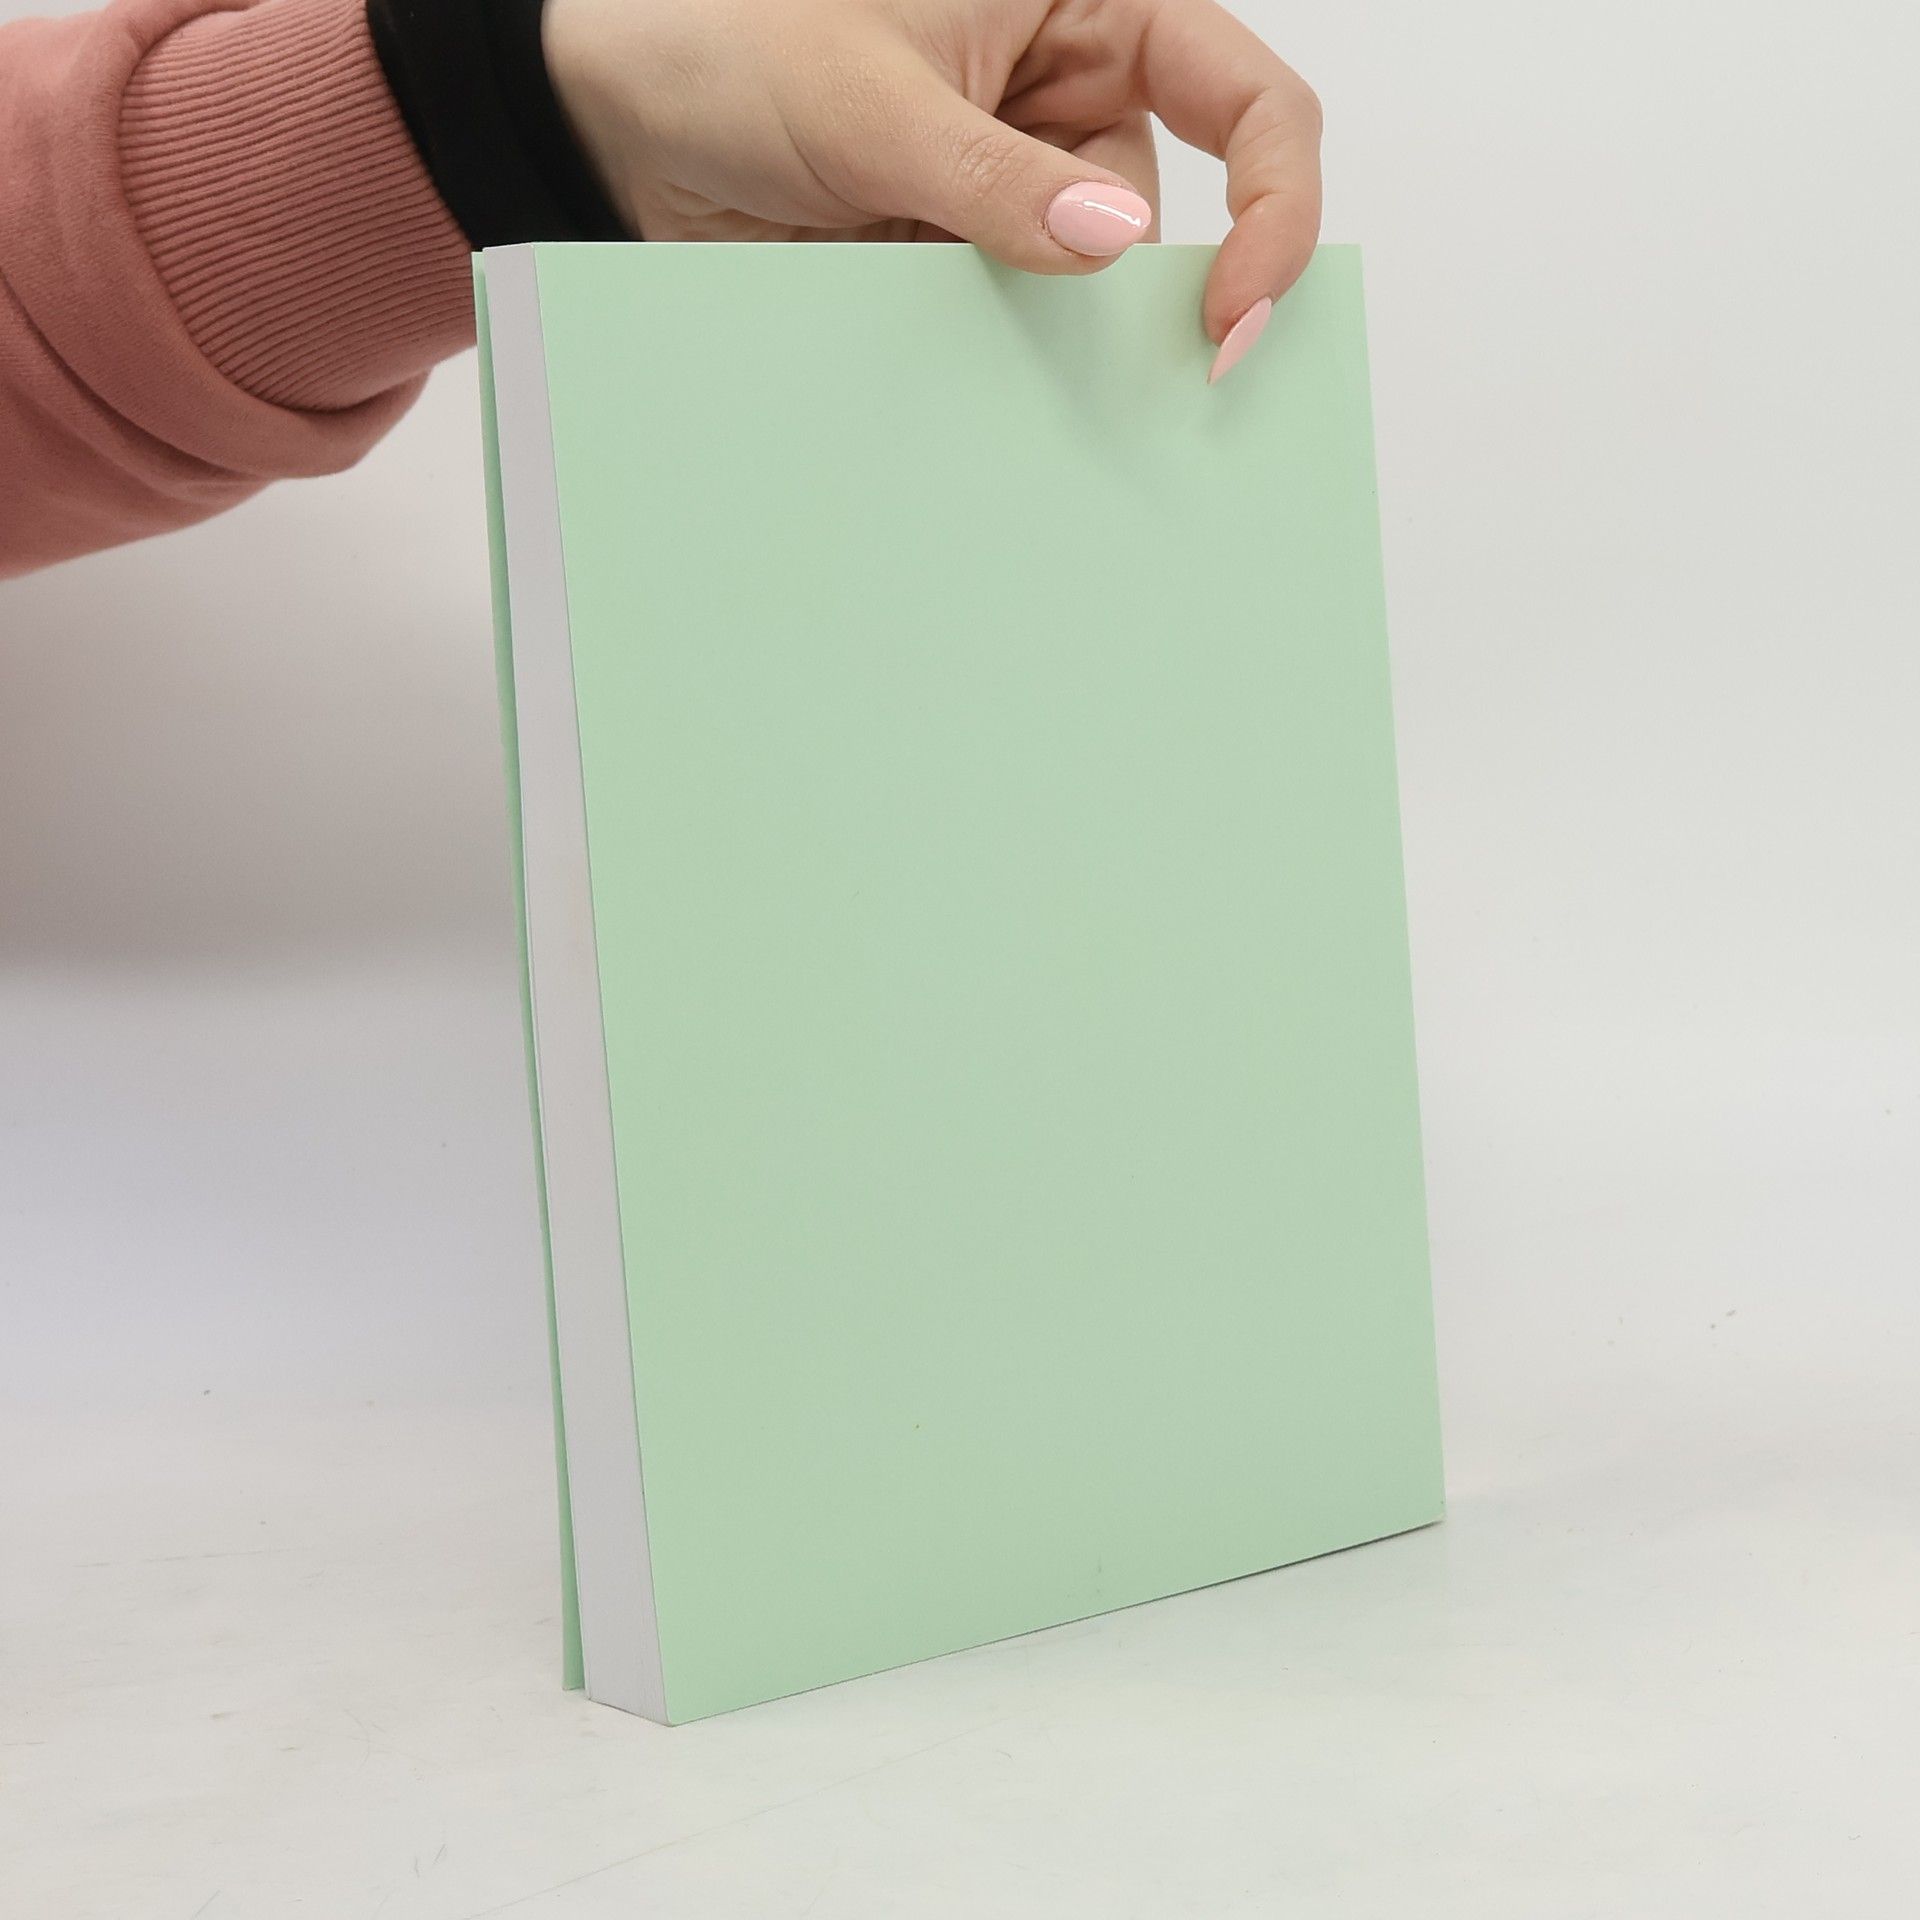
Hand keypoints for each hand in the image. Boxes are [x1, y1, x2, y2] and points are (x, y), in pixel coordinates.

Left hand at [542, 0, 1321, 379]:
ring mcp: (1012, 185)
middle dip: (1146, 297)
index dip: (1270, 199)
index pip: (1240, 92)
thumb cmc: (720, 45)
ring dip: (1046, 337)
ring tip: (967, 348)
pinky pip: (1014, 329)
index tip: (1232, 309)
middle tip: (1137, 389)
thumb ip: (992, 179)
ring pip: (1086, 290)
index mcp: (1079, 0)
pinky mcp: (961, 259)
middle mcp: (1062, 90)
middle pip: (1168, 213)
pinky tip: (964, 386)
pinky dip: (997, 365)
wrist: (608, 130)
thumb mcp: (865, 98)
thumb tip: (1115, 250)